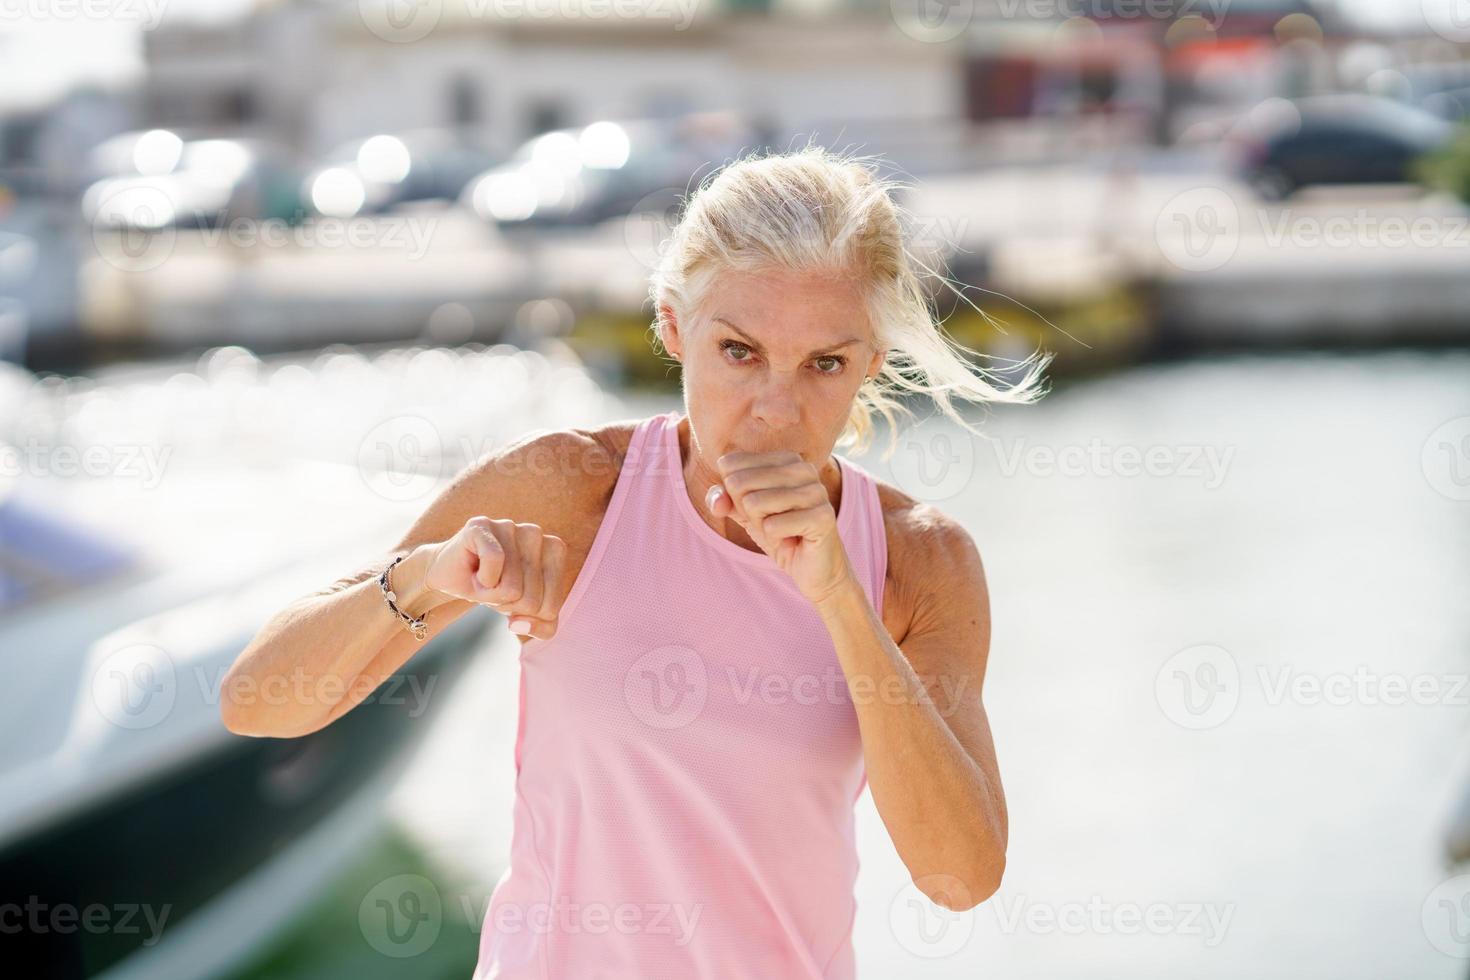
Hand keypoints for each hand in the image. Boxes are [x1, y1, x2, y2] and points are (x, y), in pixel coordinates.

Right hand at [424, 516, 566, 640]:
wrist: (452, 577)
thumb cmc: (496, 591)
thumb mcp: (526, 616)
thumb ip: (542, 629)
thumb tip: (519, 624)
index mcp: (555, 551)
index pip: (550, 607)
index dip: (525, 615)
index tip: (513, 598)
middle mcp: (536, 533)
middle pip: (531, 600)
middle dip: (507, 604)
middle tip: (494, 587)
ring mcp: (510, 526)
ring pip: (513, 586)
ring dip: (491, 594)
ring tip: (484, 579)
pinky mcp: (482, 525)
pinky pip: (494, 561)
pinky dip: (481, 580)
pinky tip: (475, 571)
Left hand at [706, 450, 855, 605]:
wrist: (814, 569)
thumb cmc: (779, 533)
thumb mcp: (744, 513)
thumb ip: (723, 499)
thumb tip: (717, 502)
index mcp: (785, 458)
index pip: (730, 464)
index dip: (733, 494)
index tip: (758, 509)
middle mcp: (803, 467)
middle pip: (739, 483)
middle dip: (746, 512)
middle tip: (770, 523)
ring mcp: (815, 490)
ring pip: (754, 503)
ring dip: (761, 526)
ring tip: (781, 531)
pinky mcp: (822, 516)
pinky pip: (772, 525)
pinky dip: (775, 539)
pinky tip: (793, 540)